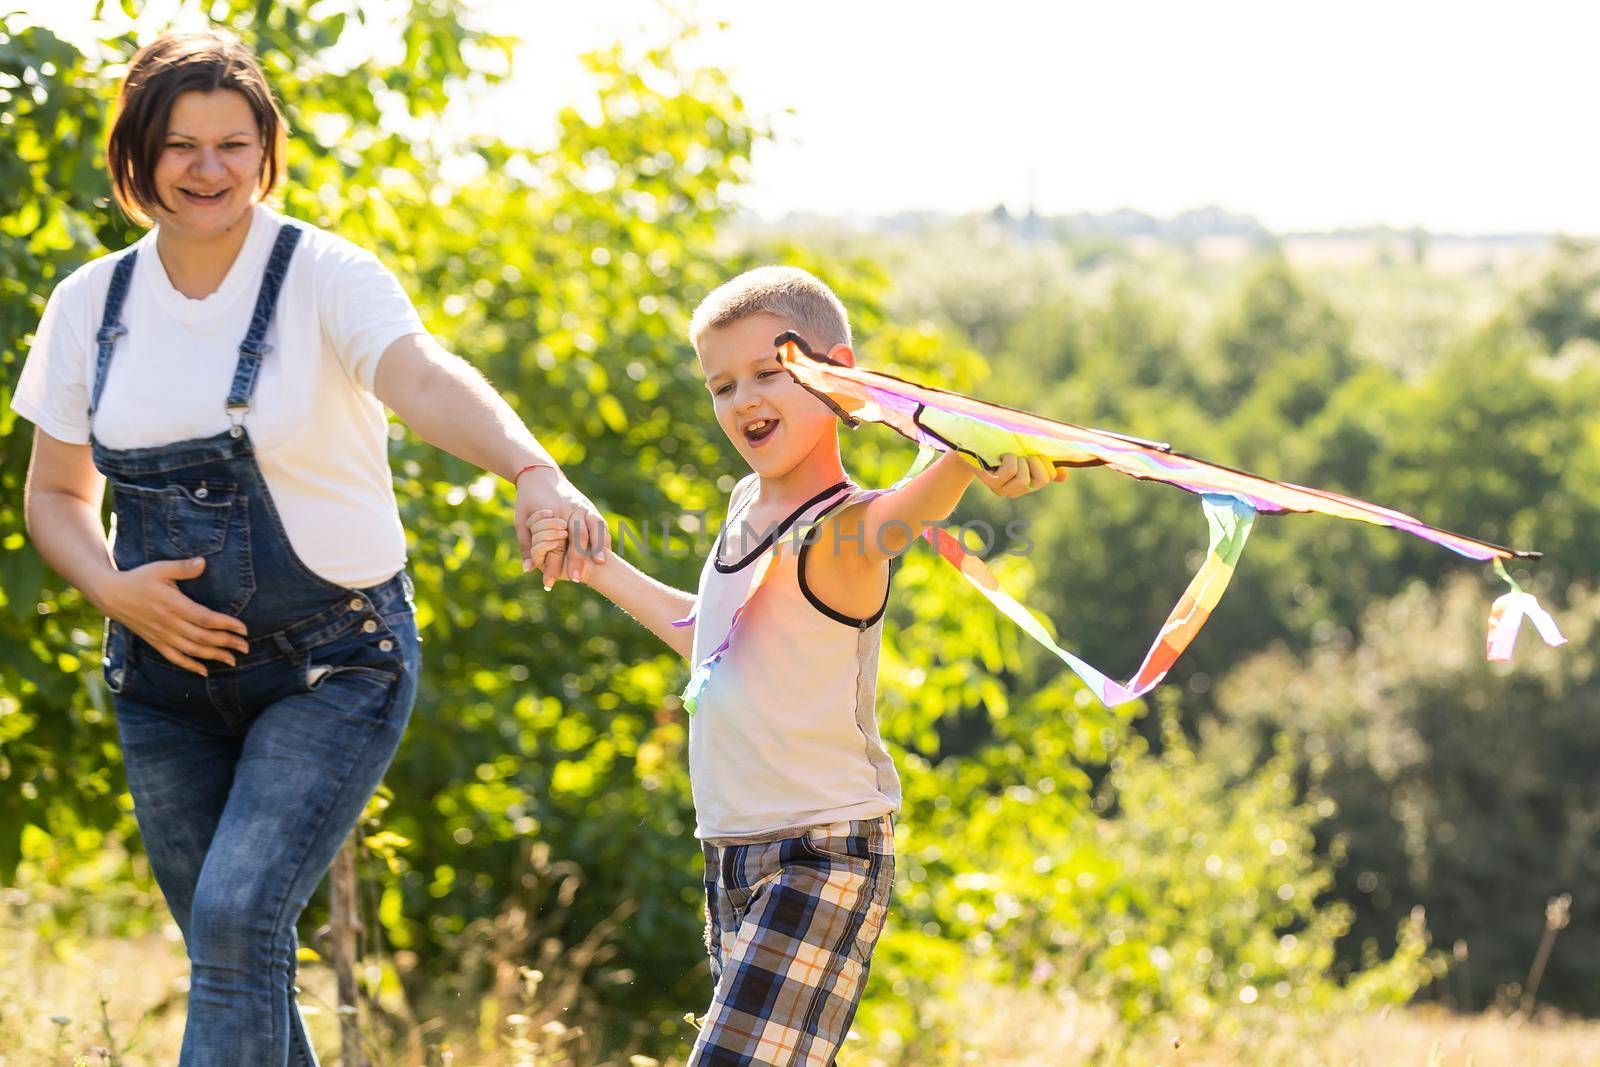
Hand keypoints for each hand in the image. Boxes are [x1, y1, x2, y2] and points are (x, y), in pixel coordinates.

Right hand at [97, 558, 250, 675]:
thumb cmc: (139, 578)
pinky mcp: (155, 642)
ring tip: (233, 661)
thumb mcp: (160, 568)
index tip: (244, 629)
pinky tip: (204, 672)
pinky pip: (174, 658)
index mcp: (174, 605)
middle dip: (227, 643)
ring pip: (192, 650)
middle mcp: (169, 623)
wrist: (111, 595)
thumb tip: (202, 562)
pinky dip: (190, 666)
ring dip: (214, 657)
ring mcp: (162, 635)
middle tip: (246, 647)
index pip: (206, 619)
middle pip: (203, 637)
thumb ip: (183, 568)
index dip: (227, 625)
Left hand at [514, 467, 609, 584]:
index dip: (553, 565)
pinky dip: (604, 538)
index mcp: (551, 512)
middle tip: (577, 579)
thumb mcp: (521, 521)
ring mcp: (582, 506)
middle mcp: (570, 508)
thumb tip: (528, 570)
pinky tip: (605, 553)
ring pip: (594, 527)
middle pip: (577, 536)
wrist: (540, 474)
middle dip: (578, 559)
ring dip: (597, 547)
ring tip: (599, 565)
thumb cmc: (528, 500)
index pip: (555, 544)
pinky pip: (600, 523)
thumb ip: (526, 545)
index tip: (550, 583)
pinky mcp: (589, 506)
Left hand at [976, 453, 1068, 498]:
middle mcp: (1014, 491)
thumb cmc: (999, 448)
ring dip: (1020, 462)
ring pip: (1024, 479)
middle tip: (1025, 454)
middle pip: (1040, 481)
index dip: (1046, 463)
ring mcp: (1002, 490)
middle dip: (1036, 462)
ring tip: (1012, 456)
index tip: (1035, 454)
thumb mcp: (1024, 453)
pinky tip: (1002, 457)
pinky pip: (1011, 472)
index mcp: (1026, 484)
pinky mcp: (992, 484)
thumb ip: (1044, 464)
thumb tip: (1064, 477)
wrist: (971, 446)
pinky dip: (1010, 459)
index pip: (1047, 478)